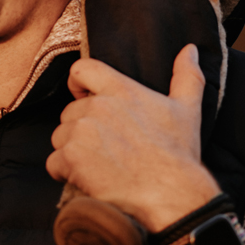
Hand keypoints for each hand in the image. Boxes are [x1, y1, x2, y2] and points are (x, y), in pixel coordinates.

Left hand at [47, 45, 218, 233]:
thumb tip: (190, 50)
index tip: (83, 96)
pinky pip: (54, 162)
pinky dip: (64, 171)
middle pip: (70, 111)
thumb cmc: (178, 154)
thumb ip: (186, 76)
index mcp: (120, 89)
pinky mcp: (71, 157)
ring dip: (72, 150)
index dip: (78, 83)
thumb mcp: (188, 110)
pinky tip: (85, 178)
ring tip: (98, 164)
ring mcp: (81, 131)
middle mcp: (97, 106)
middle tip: (104, 147)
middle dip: (81, 127)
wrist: (171, 194)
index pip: (81, 69)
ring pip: (60, 136)